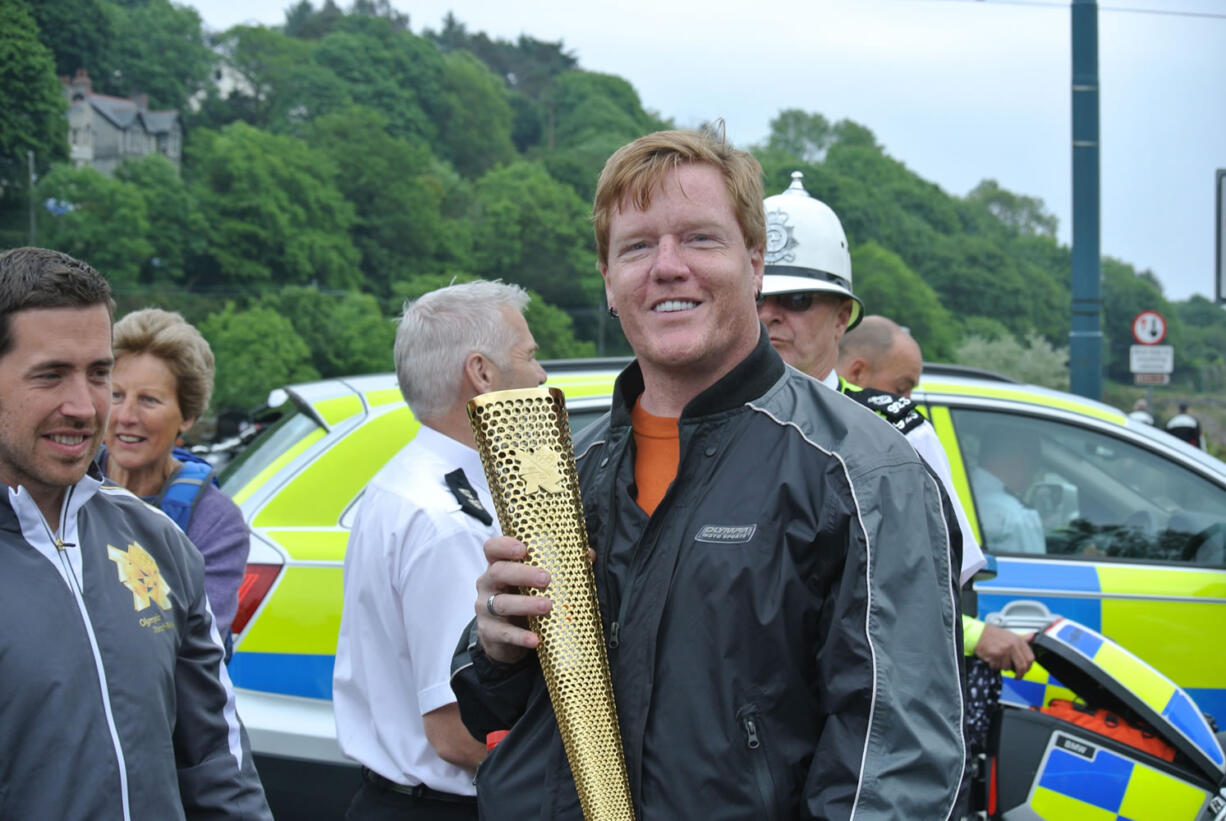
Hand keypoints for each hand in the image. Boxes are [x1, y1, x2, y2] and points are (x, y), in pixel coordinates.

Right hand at [475, 536, 552, 664]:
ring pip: (501, 603)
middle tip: (546, 579)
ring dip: (525, 604)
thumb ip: (559, 567)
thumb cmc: (522, 599)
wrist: (503, 638)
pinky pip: (504, 633)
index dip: (504, 545)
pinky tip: (536, 639)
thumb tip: (588, 554)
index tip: (523, 548)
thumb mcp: (534, 583)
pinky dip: (520, 637)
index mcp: (499, 566)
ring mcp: (485, 609)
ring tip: (547, 606)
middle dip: (522, 574)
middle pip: (498, 572)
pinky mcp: (490, 632)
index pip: (492, 548)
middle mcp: (488, 585)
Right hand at [974, 624, 1034, 675]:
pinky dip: (994, 666)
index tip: (1025, 670)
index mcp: (1018, 641)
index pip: (1030, 658)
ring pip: (1008, 668)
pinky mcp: (996, 655)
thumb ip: (1022, 638)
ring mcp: (1004, 650)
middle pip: (1022, 666)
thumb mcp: (1010, 634)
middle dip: (1020, 674)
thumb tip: (1032, 636)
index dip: (1028, 667)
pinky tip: (992, 659)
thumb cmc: (993, 634)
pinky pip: (998, 667)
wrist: (978, 633)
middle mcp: (1013, 645)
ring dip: (1002, 667)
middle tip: (1017, 676)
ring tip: (998, 660)